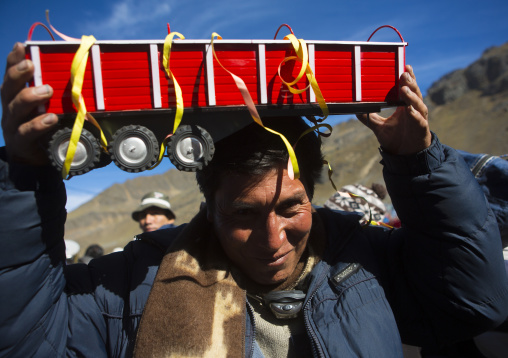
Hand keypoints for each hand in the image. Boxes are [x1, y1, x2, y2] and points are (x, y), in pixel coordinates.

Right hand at [1, 42, 56, 164]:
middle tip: (32, 65)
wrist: (34, 160)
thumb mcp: (50, 108)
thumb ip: (58, 96)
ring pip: (14, 107)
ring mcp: (13, 125)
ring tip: (46, 90)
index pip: (12, 75)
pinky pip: (26, 132)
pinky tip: (50, 119)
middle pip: (8, 88)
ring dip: (30, 96)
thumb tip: (81, 79)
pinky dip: (38, 124)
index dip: (14, 60)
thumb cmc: (44, 129)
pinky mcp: (20, 142)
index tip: (22, 46)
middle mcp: (11, 108)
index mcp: (16, 96)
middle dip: (18, 74)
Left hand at [357, 65, 430, 155]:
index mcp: (404, 105)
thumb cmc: (395, 138)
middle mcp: (413, 108)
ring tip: (404, 89)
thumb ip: (368, 117)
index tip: (404, 65)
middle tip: (403, 73)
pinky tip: (409, 110)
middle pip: (413, 92)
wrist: (405, 155)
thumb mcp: (378, 126)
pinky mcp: (421, 128)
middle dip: (409, 82)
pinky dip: (414, 115)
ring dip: (411, 96)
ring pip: (417, 104)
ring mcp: (419, 118)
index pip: (407, 87)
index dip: (407, 77)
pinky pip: (419, 120)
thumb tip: (355, 110)